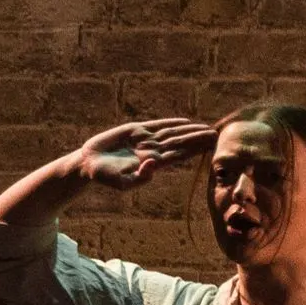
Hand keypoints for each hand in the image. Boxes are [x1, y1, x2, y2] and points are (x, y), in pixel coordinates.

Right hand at [67, 118, 217, 190]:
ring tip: (207, 128)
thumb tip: (154, 165)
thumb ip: (140, 177)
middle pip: (180, 143)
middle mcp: (153, 151)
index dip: (195, 150)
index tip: (211, 146)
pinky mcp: (134, 131)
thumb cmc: (105, 177)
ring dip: (189, 130)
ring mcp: (145, 140)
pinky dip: (170, 123)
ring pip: (171, 133)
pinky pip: (156, 125)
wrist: (89, 164)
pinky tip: (185, 121)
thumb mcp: (122, 183)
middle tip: (216, 133)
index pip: (180, 155)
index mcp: (154, 163)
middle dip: (197, 138)